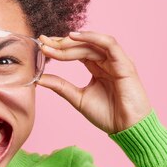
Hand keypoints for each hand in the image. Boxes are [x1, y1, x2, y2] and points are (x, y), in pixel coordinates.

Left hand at [37, 31, 151, 133]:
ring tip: (56, 43)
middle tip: (44, 43)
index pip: (76, 51)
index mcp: (97, 67)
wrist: (127, 129)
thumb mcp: (78, 98)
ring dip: (73, 42)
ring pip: (92, 43)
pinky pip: (109, 44)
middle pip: (82, 46)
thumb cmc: (108, 115)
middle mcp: (107, 61)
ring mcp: (116, 61)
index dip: (59, 48)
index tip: (42, 46)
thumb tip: (38, 79)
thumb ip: (60, 86)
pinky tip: (75, 37)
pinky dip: (93, 37)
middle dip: (62, 44)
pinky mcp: (124, 63)